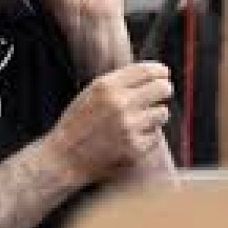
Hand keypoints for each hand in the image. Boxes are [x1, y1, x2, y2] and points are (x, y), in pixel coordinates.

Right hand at [51, 61, 172, 183]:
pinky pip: (156, 135)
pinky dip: (147, 136)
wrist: (64, 156)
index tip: (163, 74)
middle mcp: (119, 104)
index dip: (159, 71)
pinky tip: (129, 138)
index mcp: (106, 86)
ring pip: (162, 112)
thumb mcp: (91, 93)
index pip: (146, 71)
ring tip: (136, 121)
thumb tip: (156, 73)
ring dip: (154, 115)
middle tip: (159, 94)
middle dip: (163, 90)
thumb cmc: (79, 122)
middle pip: (162, 88)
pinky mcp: (136, 148)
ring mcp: (129, 127)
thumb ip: (119, 82)